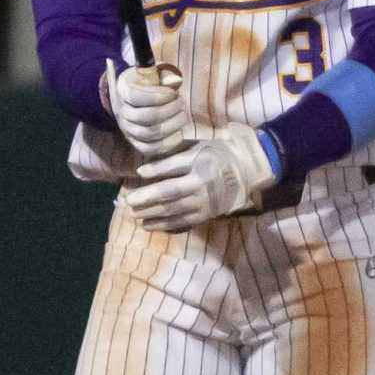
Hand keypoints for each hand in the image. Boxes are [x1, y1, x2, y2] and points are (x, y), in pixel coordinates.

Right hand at [102, 58, 187, 158]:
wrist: (134, 99)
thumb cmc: (147, 83)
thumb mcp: (150, 73)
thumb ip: (161, 76)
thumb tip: (176, 81)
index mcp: (123, 91)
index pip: (136, 96)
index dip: (158, 96)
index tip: (173, 92)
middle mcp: (122, 112)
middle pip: (146, 116)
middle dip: (170, 109)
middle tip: (181, 102)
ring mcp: (127, 130)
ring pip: (150, 133)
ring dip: (172, 124)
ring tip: (182, 115)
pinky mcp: (135, 143)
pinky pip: (150, 149)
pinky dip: (168, 142)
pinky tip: (179, 132)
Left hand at [123, 126, 279, 231]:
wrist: (247, 170)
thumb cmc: (217, 154)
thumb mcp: (196, 149)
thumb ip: (170, 160)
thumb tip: (142, 171)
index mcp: (199, 167)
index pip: (171, 176)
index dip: (152, 180)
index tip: (135, 180)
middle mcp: (202, 188)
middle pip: (169, 197)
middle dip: (146, 201)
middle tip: (127, 204)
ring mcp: (205, 204)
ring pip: (174, 212)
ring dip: (152, 215)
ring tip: (134, 216)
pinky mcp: (206, 214)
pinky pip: (183, 222)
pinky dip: (165, 225)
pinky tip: (150, 224)